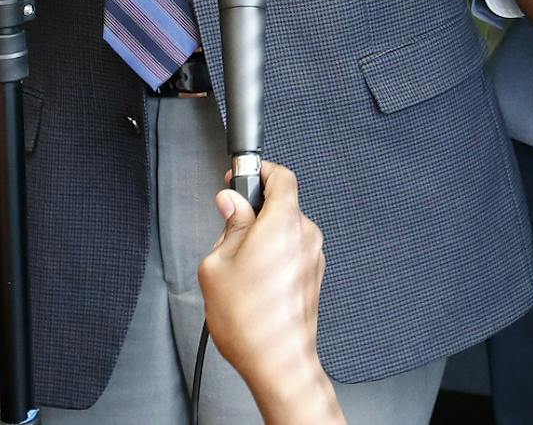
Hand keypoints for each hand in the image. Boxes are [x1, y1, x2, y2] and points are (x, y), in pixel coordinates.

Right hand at [197, 163, 343, 424]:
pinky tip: (255, 283)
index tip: (242, 177)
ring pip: (287, 231)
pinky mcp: (315, 275)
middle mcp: (305, 235)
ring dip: (265, 237)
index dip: (261, 170)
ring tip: (240, 268)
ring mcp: (314, 256)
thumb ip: (228, 226)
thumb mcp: (217, 265)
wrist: (277, 361)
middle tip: (229, 232)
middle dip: (255, 213)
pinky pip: (293, 252)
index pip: (282, 176)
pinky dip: (276, 256)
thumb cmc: (248, 319)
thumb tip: (230, 202)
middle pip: (283, 205)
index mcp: (283, 222)